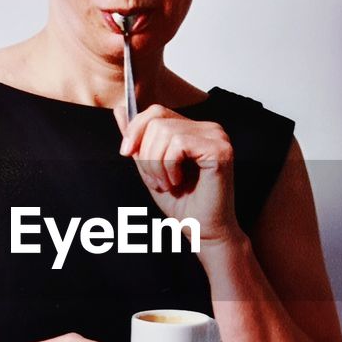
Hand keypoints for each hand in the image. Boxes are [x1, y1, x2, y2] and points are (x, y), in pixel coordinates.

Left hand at [118, 104, 240, 244]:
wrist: (202, 231)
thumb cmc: (182, 204)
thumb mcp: (150, 167)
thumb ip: (138, 140)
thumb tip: (120, 110)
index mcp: (193, 129)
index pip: (156, 111)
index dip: (135, 130)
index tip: (126, 153)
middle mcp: (208, 128)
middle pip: (157, 119)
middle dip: (145, 153)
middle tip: (155, 180)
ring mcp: (217, 137)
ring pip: (165, 131)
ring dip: (157, 164)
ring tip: (167, 184)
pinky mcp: (220, 150)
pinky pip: (179, 144)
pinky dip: (170, 166)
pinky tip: (178, 181)